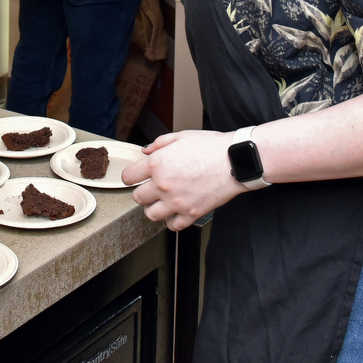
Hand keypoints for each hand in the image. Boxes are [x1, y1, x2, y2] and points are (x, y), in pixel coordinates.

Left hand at [125, 130, 244, 230]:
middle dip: (143, 192)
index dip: (131, 176)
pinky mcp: (191, 213)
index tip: (136, 177)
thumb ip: (159, 144)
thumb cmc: (210, 146)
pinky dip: (172, 220)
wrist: (235, 160)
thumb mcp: (181, 136)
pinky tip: (177, 211)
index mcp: (157, 164)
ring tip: (162, 201)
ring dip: (154, 208)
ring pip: (151, 215)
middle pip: (137, 197)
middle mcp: (162, 185)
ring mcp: (176, 201)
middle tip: (152, 188)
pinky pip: (173, 225)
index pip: (128, 177)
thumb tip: (145, 151)